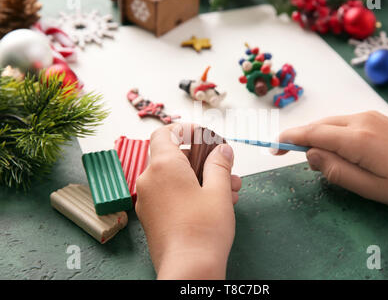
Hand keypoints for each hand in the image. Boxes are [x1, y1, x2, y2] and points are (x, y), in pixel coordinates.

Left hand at [135, 124, 240, 278]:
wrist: (188, 268)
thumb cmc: (204, 230)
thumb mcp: (218, 191)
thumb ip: (220, 165)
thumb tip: (222, 150)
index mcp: (163, 166)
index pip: (165, 133)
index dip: (185, 130)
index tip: (204, 136)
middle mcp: (149, 179)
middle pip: (173, 156)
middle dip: (202, 160)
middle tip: (225, 168)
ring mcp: (147, 199)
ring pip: (174, 177)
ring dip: (200, 178)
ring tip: (229, 190)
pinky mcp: (150, 216)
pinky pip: (169, 193)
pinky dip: (188, 192)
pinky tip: (214, 203)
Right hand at [273, 111, 387, 209]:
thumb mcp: (371, 189)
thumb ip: (336, 171)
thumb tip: (310, 155)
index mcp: (357, 139)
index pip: (312, 133)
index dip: (288, 139)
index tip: (273, 148)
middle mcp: (360, 120)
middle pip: (319, 124)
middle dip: (301, 138)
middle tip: (291, 157)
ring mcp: (369, 116)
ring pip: (330, 122)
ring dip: (317, 137)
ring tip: (320, 160)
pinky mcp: (376, 118)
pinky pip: (343, 122)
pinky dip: (331, 133)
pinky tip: (338, 150)